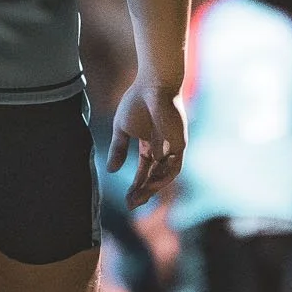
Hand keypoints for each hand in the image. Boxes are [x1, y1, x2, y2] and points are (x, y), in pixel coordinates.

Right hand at [108, 78, 186, 207]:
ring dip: (152, 188)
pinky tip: (150, 185)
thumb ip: (118, 149)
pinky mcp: (179, 144)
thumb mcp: (121, 129)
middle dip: (143, 191)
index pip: (144, 170)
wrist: (153, 86)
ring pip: (164, 175)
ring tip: (138, 198)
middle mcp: (162, 148)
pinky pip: (173, 167)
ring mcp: (172, 147)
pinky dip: (163, 178)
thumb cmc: (137, 102)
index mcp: (149, 144)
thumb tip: (111, 171)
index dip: (136, 185)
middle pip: (154, 176)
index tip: (127, 199)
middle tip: (131, 205)